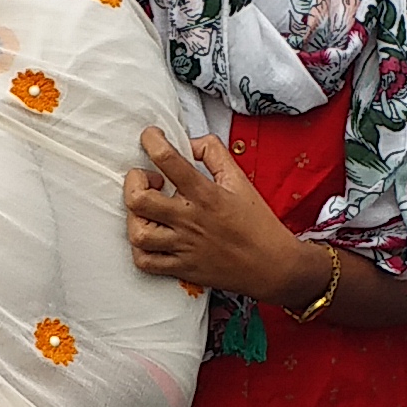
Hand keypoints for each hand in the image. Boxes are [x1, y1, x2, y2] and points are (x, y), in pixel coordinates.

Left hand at [124, 129, 310, 301]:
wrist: (272, 265)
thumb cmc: (258, 223)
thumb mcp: (240, 180)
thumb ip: (214, 153)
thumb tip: (190, 143)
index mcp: (206, 194)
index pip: (168, 160)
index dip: (152, 141)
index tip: (151, 137)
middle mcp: (190, 220)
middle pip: (139, 199)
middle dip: (134, 182)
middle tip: (148, 180)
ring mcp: (183, 247)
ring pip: (138, 233)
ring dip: (134, 216)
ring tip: (147, 210)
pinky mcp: (182, 269)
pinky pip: (145, 262)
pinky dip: (139, 248)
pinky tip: (151, 236)